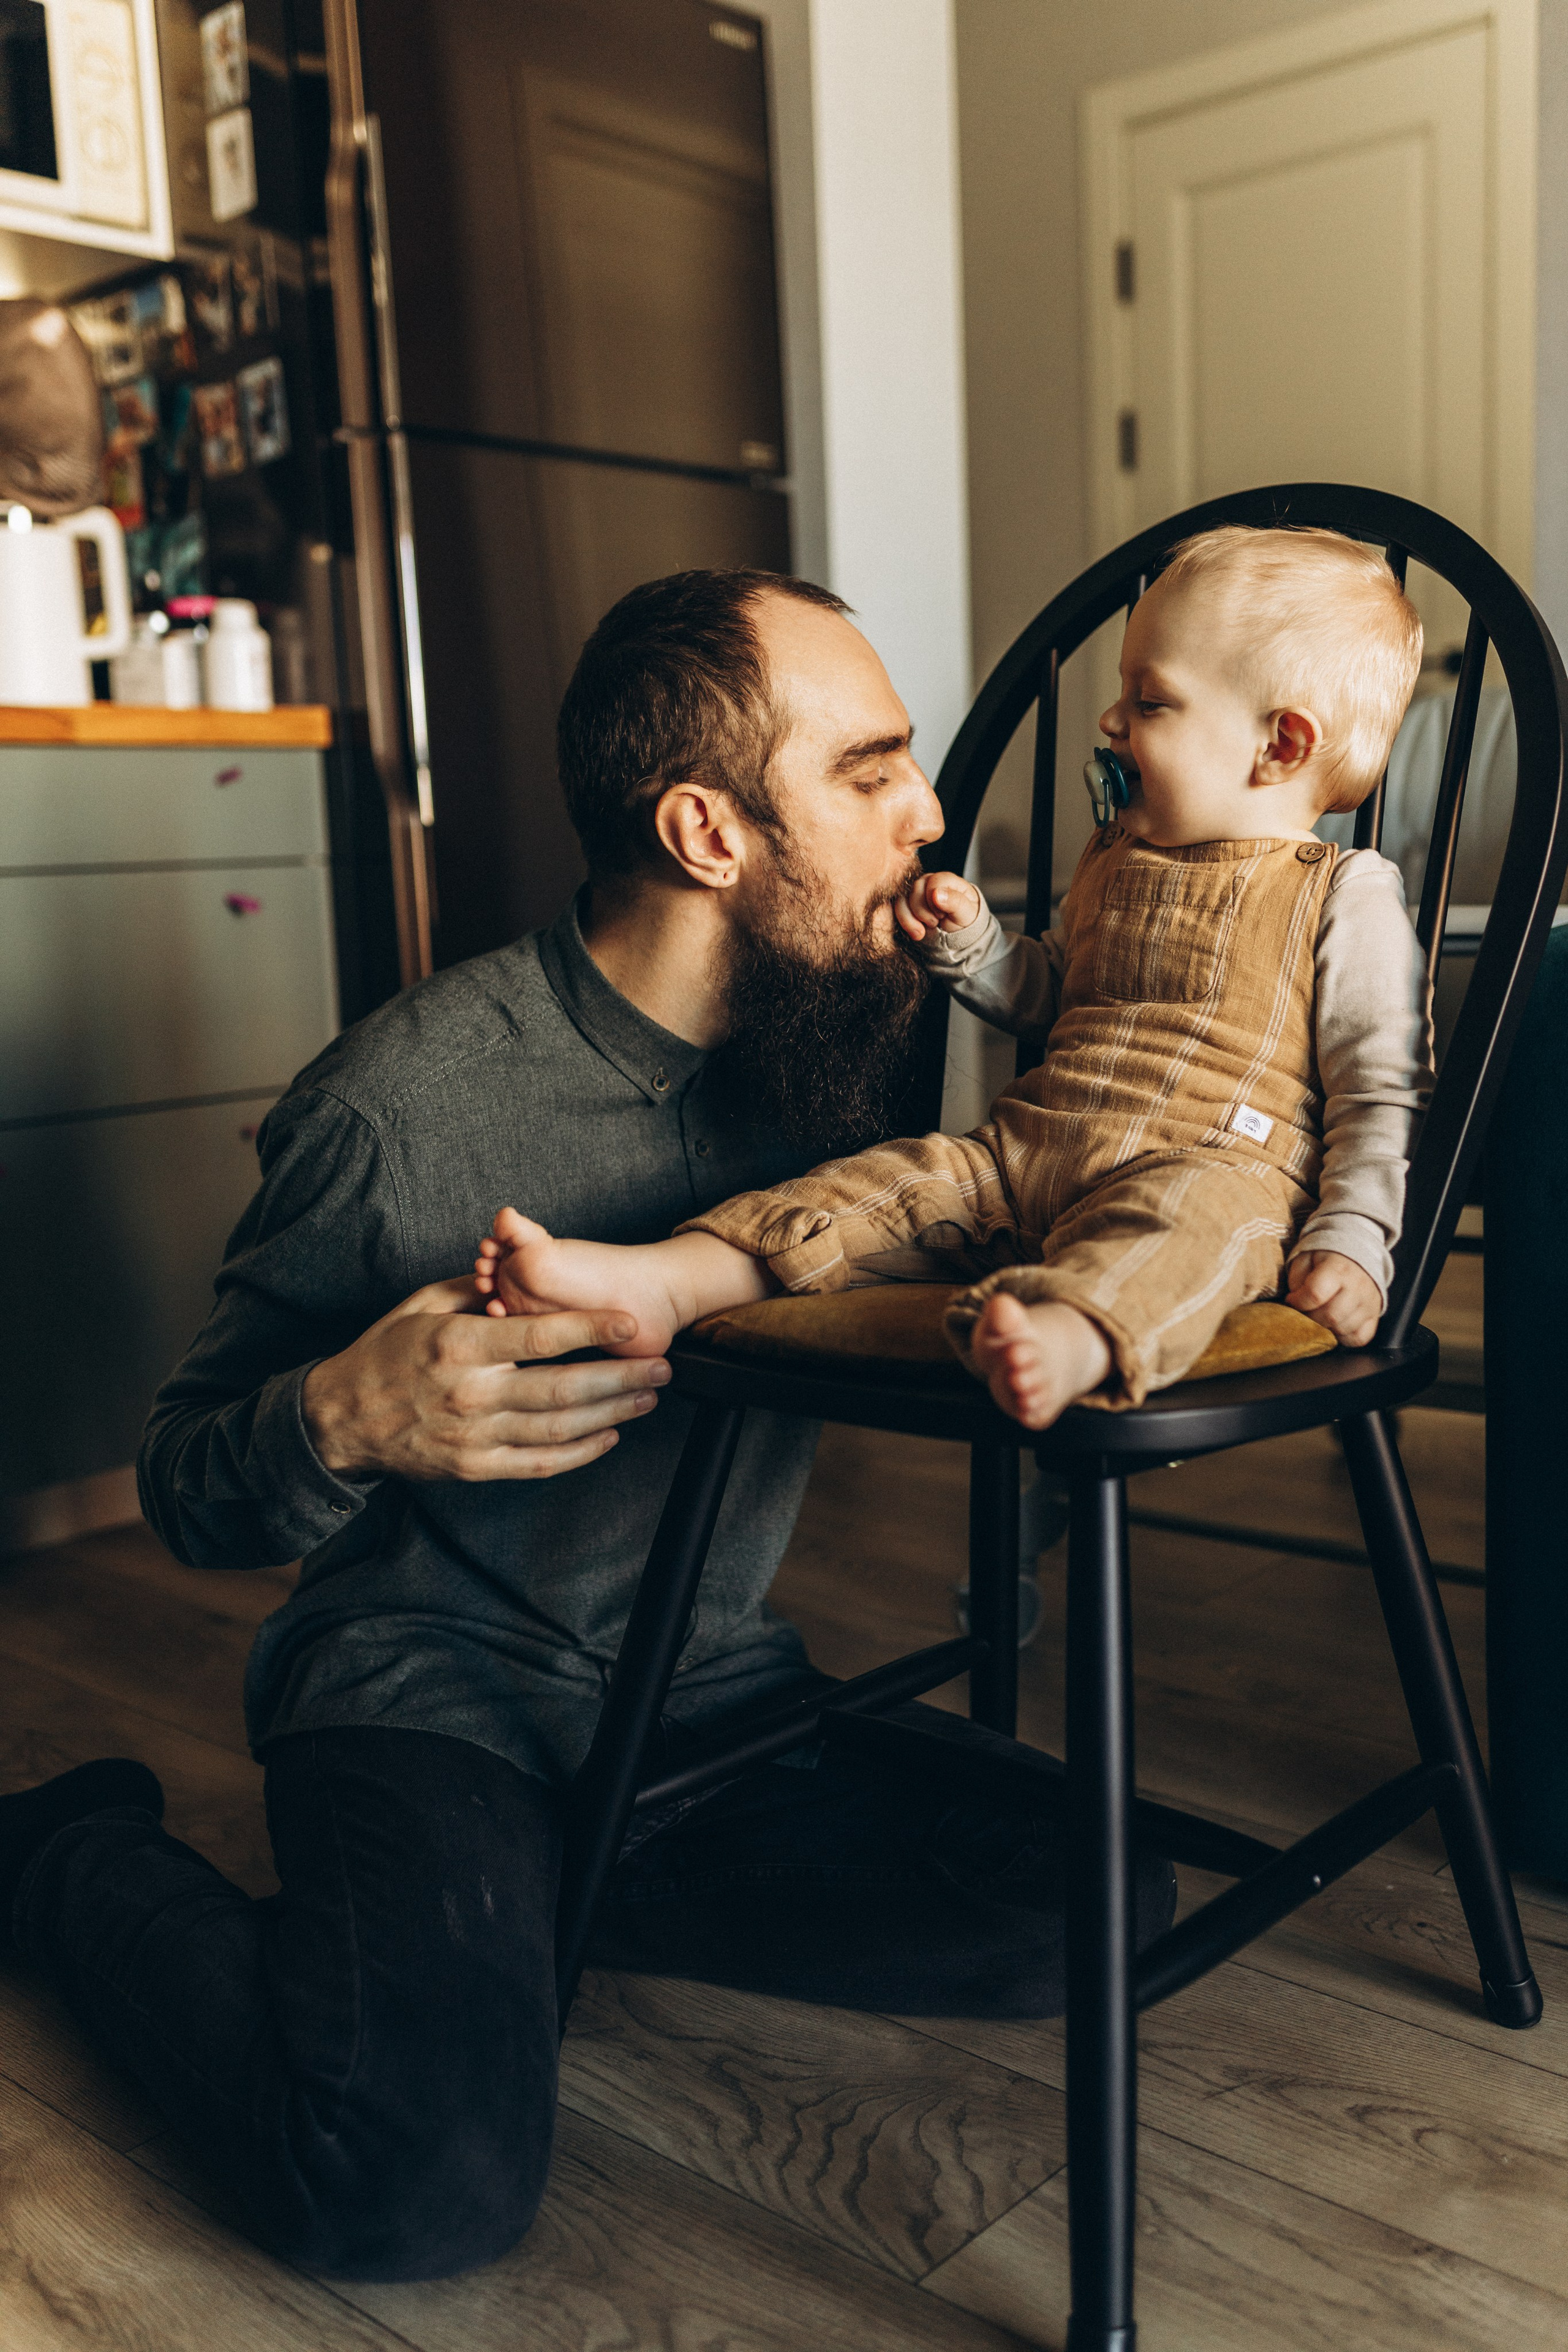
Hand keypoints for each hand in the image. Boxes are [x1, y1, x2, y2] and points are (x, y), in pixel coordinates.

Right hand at [301, 1277, 668, 1482]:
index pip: (538, 1337)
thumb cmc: (384, 1354)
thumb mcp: (421, 1304)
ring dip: (611, 1413)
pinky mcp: (473, 1468)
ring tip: (648, 1397)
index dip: (591, 1328)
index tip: (631, 1320)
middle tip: (661, 1365)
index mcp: (458, 1346)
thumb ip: (475, 1288)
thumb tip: (520, 1270)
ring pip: (558, 1429)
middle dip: (620, 1376)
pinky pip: (538, 1464)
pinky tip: (609, 1436)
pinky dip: (579, 1453)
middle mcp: (470, 1395)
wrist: (340, 1419)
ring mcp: (473, 1437)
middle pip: (562, 1389)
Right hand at [895, 869, 982, 941]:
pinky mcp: (907, 905)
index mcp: (947, 880)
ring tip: (923, 931)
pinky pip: (897, 909)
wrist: (957, 936)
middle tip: (935, 923)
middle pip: (915, 889)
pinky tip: (916, 932)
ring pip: (902, 899)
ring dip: (910, 919)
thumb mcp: (966, 913)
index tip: (943, 915)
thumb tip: (936, 893)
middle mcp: (929, 883)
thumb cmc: (965, 921)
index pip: (934, 882)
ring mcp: (917, 893)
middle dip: (922, 912)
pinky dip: (905, 923)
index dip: (935, 901)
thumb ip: (955, 901)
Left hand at [1285, 1250, 1381, 1346]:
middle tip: (1304, 1312)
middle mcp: (1357, 1286)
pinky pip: (1359, 1338)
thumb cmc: (1325, 1260)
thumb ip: (1296, 1279)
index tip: (1292, 1300)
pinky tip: (1334, 1326)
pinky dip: (1344, 1337)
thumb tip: (1295, 1302)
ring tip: (1318, 1316)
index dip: (1298, 1302)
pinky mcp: (1375, 1315)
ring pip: (1343, 1329)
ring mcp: (1369, 1302)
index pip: (1315, 1294)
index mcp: (1338, 1268)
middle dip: (1310, 1318)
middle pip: (1330, 1316)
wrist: (1356, 1256)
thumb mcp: (1305, 1259)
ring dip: (1325, 1328)